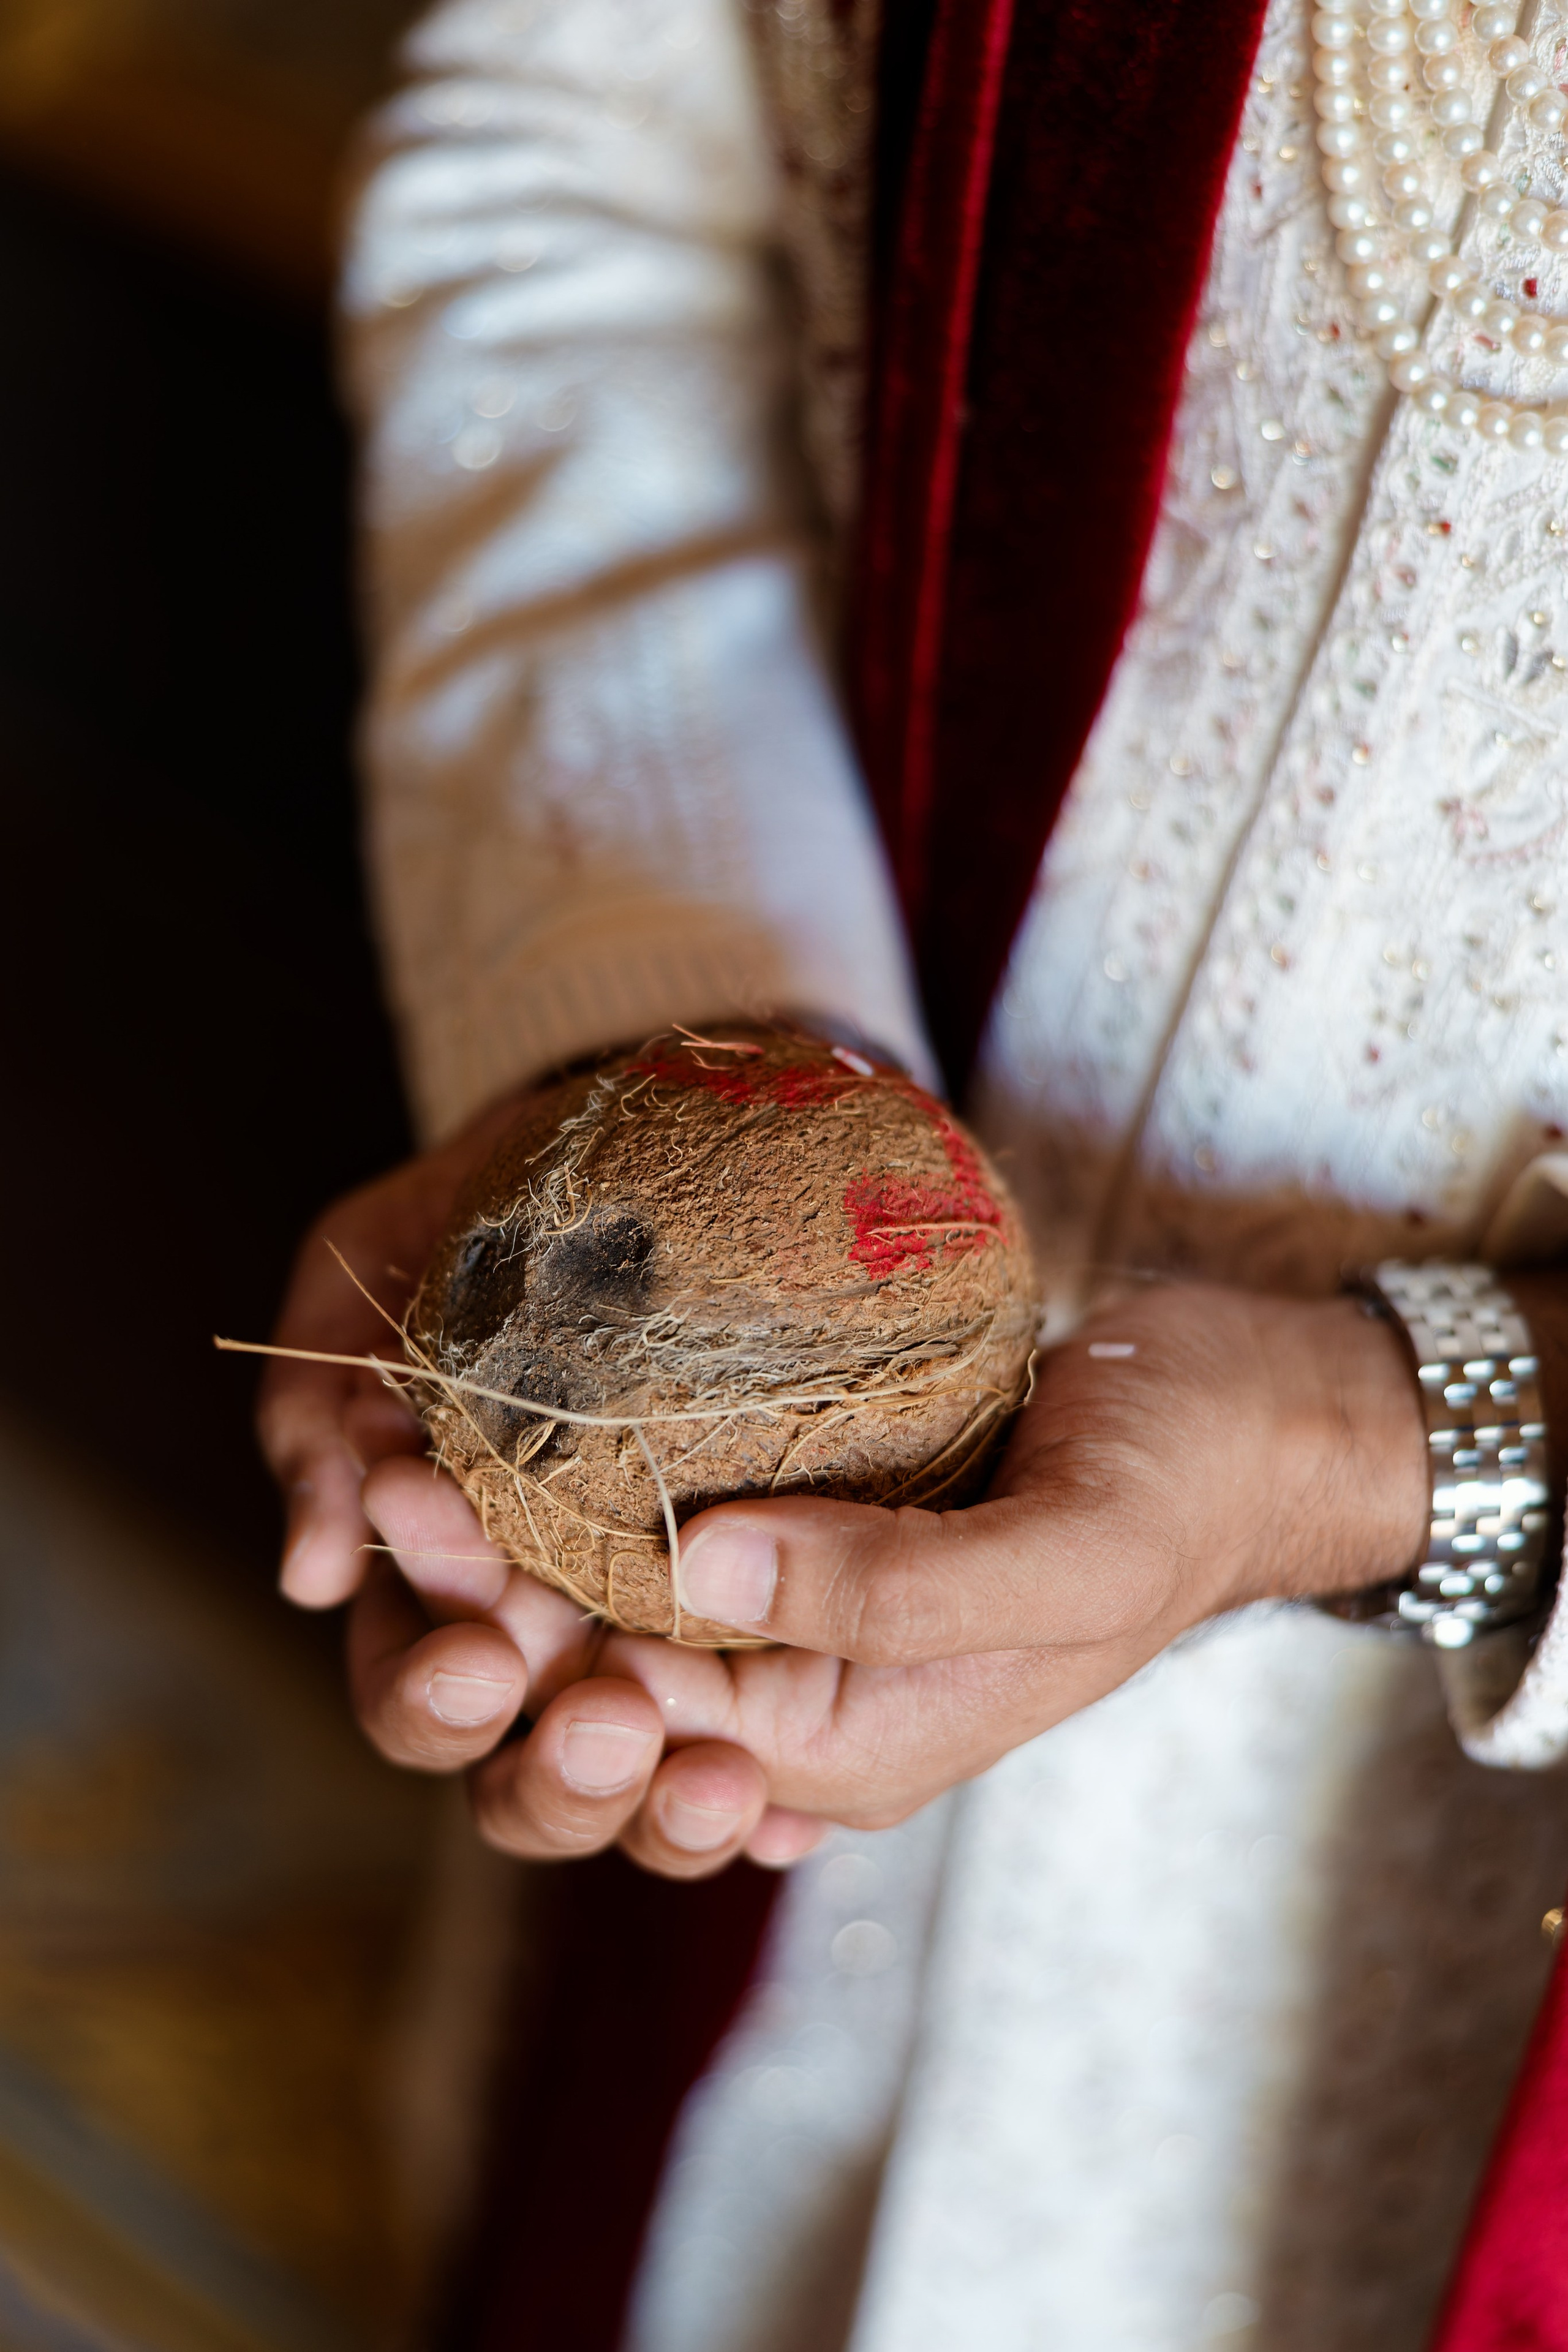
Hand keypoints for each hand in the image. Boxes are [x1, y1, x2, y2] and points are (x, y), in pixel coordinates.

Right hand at [258, 1108, 793, 1874]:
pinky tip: (806, 1813)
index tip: (480, 1656)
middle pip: (523, 1783)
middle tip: (609, 1722)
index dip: (433, 1695)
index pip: (416, 1692)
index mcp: (442, 1592)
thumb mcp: (368, 1277)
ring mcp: (658, 1656)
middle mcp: (547, 1650)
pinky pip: (781, 1765)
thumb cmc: (484, 1224)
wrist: (642, 1158)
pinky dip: (789, 1805)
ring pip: (648, 1794)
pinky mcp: (768, 1649)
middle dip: (556, 1776)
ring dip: (670, 1811)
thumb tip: (307, 1576)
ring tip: (718, 1778)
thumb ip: (319, 1415)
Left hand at [353, 1278, 1429, 1874]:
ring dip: (508, 1545)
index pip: (644, 1718)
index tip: (415, 1519)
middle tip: (385, 1484)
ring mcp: (801, 1615)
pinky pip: (665, 1535)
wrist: (1253, 1418)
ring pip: (613, 1608)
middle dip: (482, 1603)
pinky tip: (503, 1420)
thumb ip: (894, 1589)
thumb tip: (696, 1572)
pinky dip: (581, 1492)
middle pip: (602, 1679)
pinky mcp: (806, 1530)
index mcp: (853, 1745)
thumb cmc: (1184, 1485)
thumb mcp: (1068, 1550)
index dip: (518, 1634)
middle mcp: (803, 1700)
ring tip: (406, 1451)